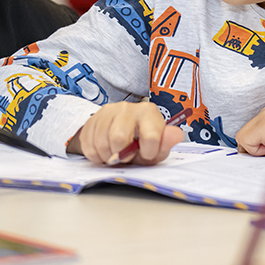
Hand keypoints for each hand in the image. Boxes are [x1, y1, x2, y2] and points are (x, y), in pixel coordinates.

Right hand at [65, 101, 181, 164]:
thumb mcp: (158, 146)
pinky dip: (96, 156)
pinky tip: (104, 152)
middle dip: (122, 155)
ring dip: (108, 157)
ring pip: (101, 143)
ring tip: (115, 154)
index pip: (150, 137)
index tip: (146, 154)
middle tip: (127, 156)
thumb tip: (175, 135)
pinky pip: (88, 145)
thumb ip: (165, 143)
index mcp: (148, 112)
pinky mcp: (91, 120)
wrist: (119, 131)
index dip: (147, 153)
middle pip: (118, 138)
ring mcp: (106, 112)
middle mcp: (126, 107)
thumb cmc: (142, 141)